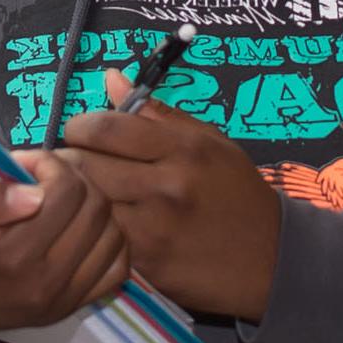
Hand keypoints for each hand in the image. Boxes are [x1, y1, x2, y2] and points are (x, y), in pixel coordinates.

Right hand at [0, 150, 131, 335]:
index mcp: (11, 256)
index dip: (50, 164)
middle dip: (75, 180)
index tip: (24, 163)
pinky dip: (108, 242)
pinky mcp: (68, 310)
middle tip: (42, 177)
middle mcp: (45, 283)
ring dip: (93, 207)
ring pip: (114, 236)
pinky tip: (79, 229)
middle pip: (97, 210)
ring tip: (60, 201)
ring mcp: (61, 301)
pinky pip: (116, 270)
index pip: (67, 192)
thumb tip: (33, 192)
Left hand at [57, 70, 281, 320]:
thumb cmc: (237, 193)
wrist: (272, 260)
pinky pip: (103, 238)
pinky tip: (100, 225)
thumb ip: (156, 113)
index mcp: (184, 148)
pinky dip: (95, 229)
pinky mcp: (146, 264)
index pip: (107, 128)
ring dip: (80, 197)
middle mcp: (168, 185)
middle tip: (71, 162)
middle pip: (89, 164)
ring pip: (90, 204)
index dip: (80, 126)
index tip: (79, 132)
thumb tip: (111, 78)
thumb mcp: (210, 142)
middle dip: (72, 159)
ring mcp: (156, 228)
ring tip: (82, 192)